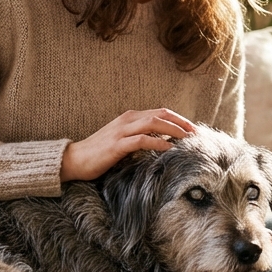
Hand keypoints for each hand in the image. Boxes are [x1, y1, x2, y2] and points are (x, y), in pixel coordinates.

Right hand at [60, 109, 195, 181]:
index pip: (160, 112)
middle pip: (161, 114)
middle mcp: (127, 119)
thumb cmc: (99, 153)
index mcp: (130, 117)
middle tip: (196, 133)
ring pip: (154, 123)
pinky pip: (142, 140)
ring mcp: (122, 131)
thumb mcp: (122, 140)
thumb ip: (139, 137)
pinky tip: (169, 149)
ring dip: (174, 130)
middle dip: (181, 123)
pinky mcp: (117, 144)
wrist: (75, 159)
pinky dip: (158, 142)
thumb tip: (162, 142)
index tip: (192, 129)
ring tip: (188, 139)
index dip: (178, 119)